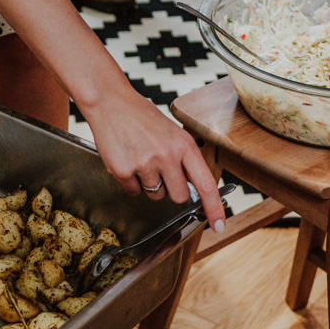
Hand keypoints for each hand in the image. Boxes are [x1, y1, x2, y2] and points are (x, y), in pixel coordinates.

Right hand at [82, 89, 225, 231]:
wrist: (110, 102)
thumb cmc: (142, 117)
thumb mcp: (172, 133)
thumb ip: (184, 159)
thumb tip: (194, 188)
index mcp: (184, 145)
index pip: (205, 183)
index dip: (214, 208)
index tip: (219, 226)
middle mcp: (167, 156)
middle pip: (180, 196)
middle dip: (173, 189)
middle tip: (162, 170)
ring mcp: (145, 164)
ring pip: (155, 195)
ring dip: (149, 183)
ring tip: (141, 158)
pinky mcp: (123, 171)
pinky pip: (133, 192)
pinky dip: (131, 182)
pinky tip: (127, 160)